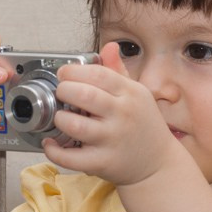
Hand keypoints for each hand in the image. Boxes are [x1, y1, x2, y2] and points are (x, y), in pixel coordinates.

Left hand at [43, 42, 186, 184]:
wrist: (159, 164)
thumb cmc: (144, 126)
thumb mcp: (137, 94)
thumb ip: (118, 71)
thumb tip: (109, 47)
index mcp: (130, 93)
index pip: (98, 74)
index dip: (74, 71)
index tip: (64, 74)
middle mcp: (122, 114)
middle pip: (84, 95)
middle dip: (63, 90)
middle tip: (61, 94)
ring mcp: (112, 139)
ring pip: (74, 125)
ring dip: (60, 119)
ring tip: (61, 117)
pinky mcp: (103, 162)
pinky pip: (70, 157)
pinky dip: (54, 151)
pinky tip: (52, 143)